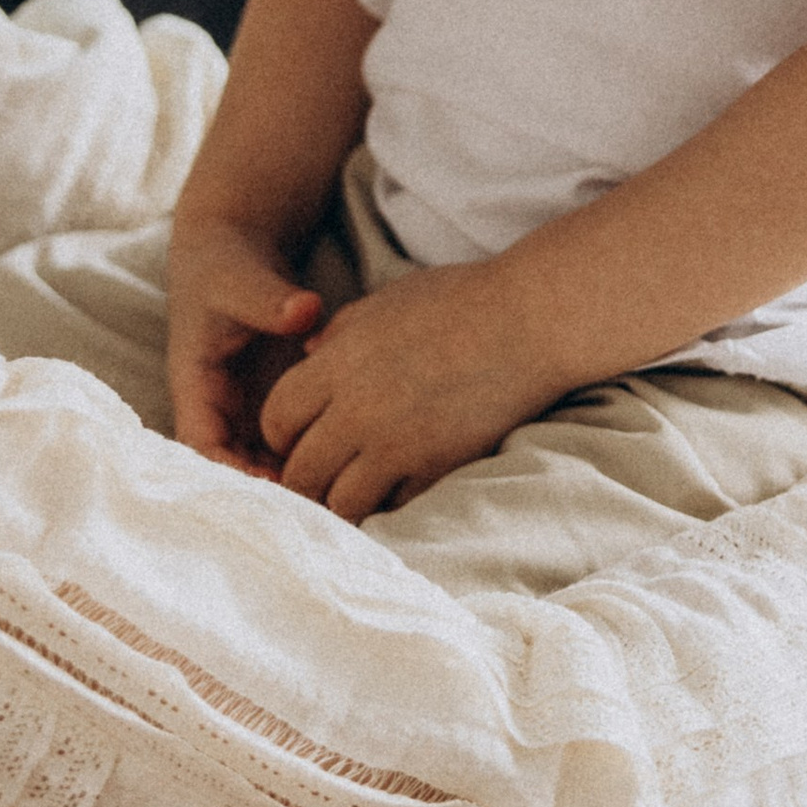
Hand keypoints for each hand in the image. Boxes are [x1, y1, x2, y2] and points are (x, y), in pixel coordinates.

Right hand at [166, 214, 327, 472]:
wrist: (236, 248)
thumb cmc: (227, 265)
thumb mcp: (241, 279)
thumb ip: (269, 298)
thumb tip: (305, 311)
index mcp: (195, 386)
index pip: (202, 447)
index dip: (231, 472)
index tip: (273, 484)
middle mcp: (218, 408)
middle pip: (234, 468)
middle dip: (269, 491)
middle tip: (317, 504)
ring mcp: (245, 409)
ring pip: (262, 464)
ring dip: (292, 483)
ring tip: (338, 497)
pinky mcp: (273, 404)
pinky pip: (287, 445)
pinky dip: (311, 459)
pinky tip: (348, 469)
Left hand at [258, 258, 560, 522]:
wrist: (529, 322)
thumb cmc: (461, 300)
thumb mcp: (386, 302)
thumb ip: (340, 332)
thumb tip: (307, 353)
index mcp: (338, 363)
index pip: (277, 417)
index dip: (280, 432)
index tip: (297, 436)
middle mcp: (357, 409)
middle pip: (299, 470)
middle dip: (303, 478)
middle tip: (319, 478)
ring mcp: (395, 444)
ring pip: (339, 502)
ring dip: (341, 501)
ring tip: (353, 495)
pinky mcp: (434, 468)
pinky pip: (391, 507)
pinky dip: (387, 506)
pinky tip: (396, 491)